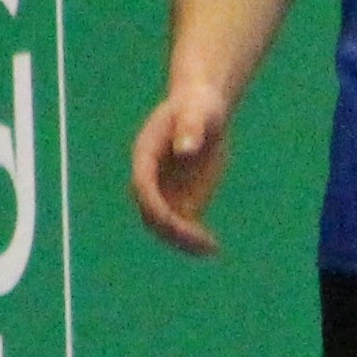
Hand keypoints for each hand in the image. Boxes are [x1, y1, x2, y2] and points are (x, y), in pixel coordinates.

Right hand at [130, 84, 232, 256]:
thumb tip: (184, 149)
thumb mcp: (197, 112)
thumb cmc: (198, 107)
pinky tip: (214, 248)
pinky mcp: (181, 200)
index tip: (177, 222)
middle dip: (172, 230)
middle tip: (200, 241)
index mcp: (145, 156)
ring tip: (210, 249)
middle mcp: (149, 179)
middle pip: (150, 213)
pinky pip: (182, 227)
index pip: (143, 187)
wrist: (203, 111)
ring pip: (164, 227)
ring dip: (183, 242)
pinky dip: (194, 240)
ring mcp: (164, 192)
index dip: (156, 206)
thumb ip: (190, 128)